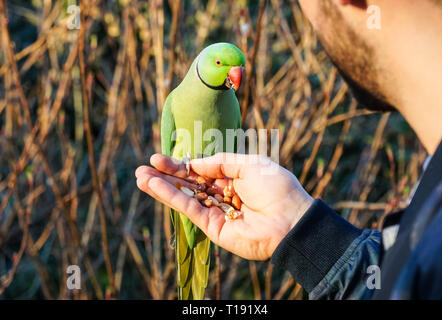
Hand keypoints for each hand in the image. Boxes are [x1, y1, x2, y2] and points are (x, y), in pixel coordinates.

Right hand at [135, 153, 313, 260]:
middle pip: (188, 184)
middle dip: (166, 176)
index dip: (181, 164)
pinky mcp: (212, 227)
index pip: (200, 170)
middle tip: (143, 167)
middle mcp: (222, 194)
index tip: (159, 158)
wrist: (291, 219)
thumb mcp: (249, 163)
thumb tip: (195, 162)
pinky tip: (153, 187)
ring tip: (139, 177)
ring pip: (184, 196)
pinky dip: (170, 198)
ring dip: (161, 187)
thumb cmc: (275, 186)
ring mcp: (216, 212)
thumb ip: (220, 162)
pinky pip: (188, 209)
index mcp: (233, 178)